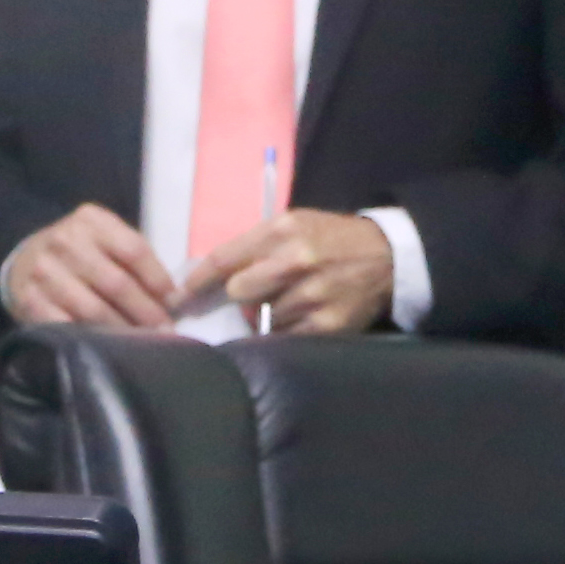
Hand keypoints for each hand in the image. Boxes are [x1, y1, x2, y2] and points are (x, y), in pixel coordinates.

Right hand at [1, 202, 180, 332]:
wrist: (25, 259)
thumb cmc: (79, 252)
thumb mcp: (104, 239)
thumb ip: (134, 259)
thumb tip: (173, 297)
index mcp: (91, 220)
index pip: (133, 250)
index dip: (157, 279)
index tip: (175, 302)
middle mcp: (65, 241)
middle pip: (115, 283)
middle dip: (145, 312)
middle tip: (166, 333)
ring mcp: (44, 272)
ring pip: (92, 310)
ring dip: (123, 331)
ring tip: (143, 345)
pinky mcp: (30, 300)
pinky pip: (66, 326)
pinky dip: (90, 339)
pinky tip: (107, 349)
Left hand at [178, 206, 397, 336]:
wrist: (385, 256)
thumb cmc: (330, 238)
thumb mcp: (294, 224)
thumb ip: (255, 245)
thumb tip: (213, 276)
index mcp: (282, 230)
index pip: (225, 258)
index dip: (196, 280)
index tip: (179, 296)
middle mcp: (294, 261)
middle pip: (238, 291)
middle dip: (240, 296)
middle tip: (251, 296)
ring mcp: (311, 295)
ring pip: (261, 319)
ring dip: (265, 316)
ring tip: (286, 305)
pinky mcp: (326, 325)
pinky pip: (284, 338)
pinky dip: (283, 333)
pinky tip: (296, 320)